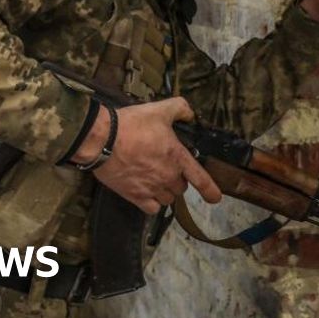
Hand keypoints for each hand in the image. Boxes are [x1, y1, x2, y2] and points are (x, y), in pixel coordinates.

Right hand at [80, 97, 222, 213]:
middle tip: (166, 167)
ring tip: (155, 179)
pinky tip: (146, 193)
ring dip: (165, 192)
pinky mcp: (135, 197)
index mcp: (178, 157)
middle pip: (181, 188)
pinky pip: (151, 209)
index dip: (211, 191)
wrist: (103, 140)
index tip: (215, 198)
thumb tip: (190, 114)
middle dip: (177, 180)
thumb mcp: (159, 110)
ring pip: (167, 199)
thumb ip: (179, 109)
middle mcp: (168, 177)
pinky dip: (151, 203)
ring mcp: (152, 189)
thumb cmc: (132, 125)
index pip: (201, 179)